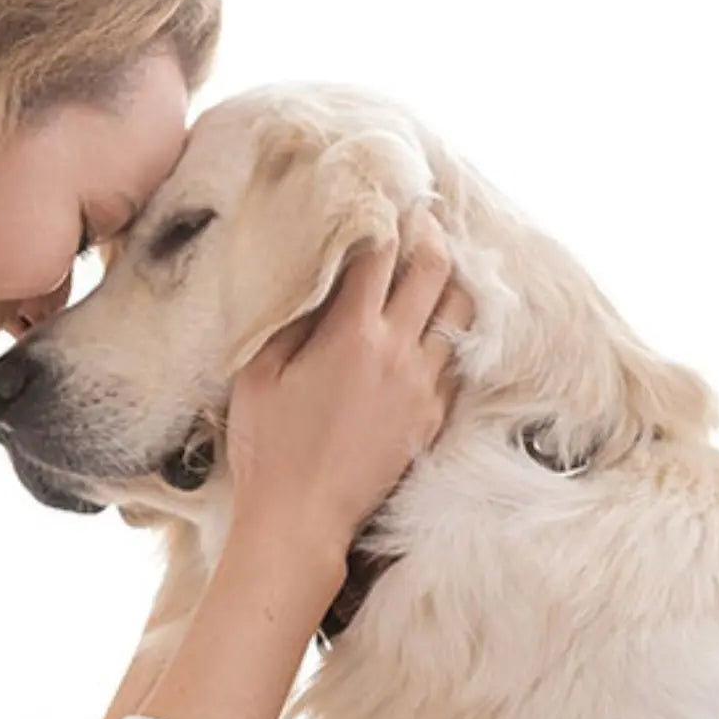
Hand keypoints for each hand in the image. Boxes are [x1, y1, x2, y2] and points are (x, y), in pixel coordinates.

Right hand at [225, 206, 472, 577]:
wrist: (302, 520)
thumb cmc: (268, 446)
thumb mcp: (257, 373)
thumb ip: (287, 319)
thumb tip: (309, 279)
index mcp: (351, 335)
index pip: (379, 255)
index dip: (383, 219)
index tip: (380, 198)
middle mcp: (398, 353)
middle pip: (434, 272)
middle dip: (428, 235)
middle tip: (420, 217)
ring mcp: (423, 387)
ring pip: (460, 313)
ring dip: (450, 281)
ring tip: (436, 264)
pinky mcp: (433, 419)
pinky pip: (458, 360)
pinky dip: (452, 332)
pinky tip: (438, 325)